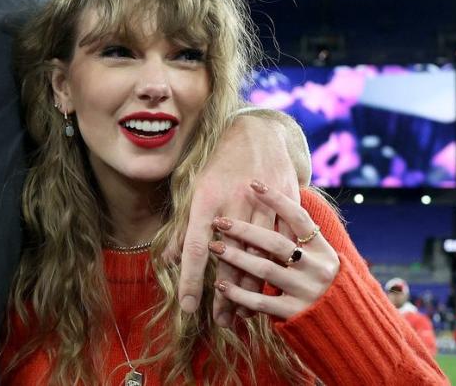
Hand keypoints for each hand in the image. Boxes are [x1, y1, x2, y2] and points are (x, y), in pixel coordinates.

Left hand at [166, 114, 300, 325]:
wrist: (259, 133)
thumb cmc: (219, 164)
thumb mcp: (195, 189)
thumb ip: (183, 227)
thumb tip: (169, 260)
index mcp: (206, 200)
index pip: (195, 248)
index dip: (191, 280)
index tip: (188, 307)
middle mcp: (234, 203)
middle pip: (230, 259)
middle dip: (225, 294)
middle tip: (220, 322)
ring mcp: (263, 205)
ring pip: (259, 256)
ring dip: (251, 288)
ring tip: (242, 314)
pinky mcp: (286, 205)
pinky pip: (283, 245)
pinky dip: (277, 269)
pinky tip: (269, 290)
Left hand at [210, 180, 339, 319]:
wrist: (345, 323)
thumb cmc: (319, 281)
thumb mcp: (317, 256)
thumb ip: (297, 237)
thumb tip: (269, 205)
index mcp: (322, 249)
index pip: (299, 218)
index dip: (277, 199)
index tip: (253, 183)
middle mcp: (317, 268)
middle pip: (276, 243)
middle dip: (245, 230)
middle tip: (219, 221)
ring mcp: (307, 291)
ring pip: (266, 270)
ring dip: (236, 258)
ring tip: (214, 248)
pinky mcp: (295, 313)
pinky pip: (261, 302)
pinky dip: (239, 294)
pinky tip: (221, 285)